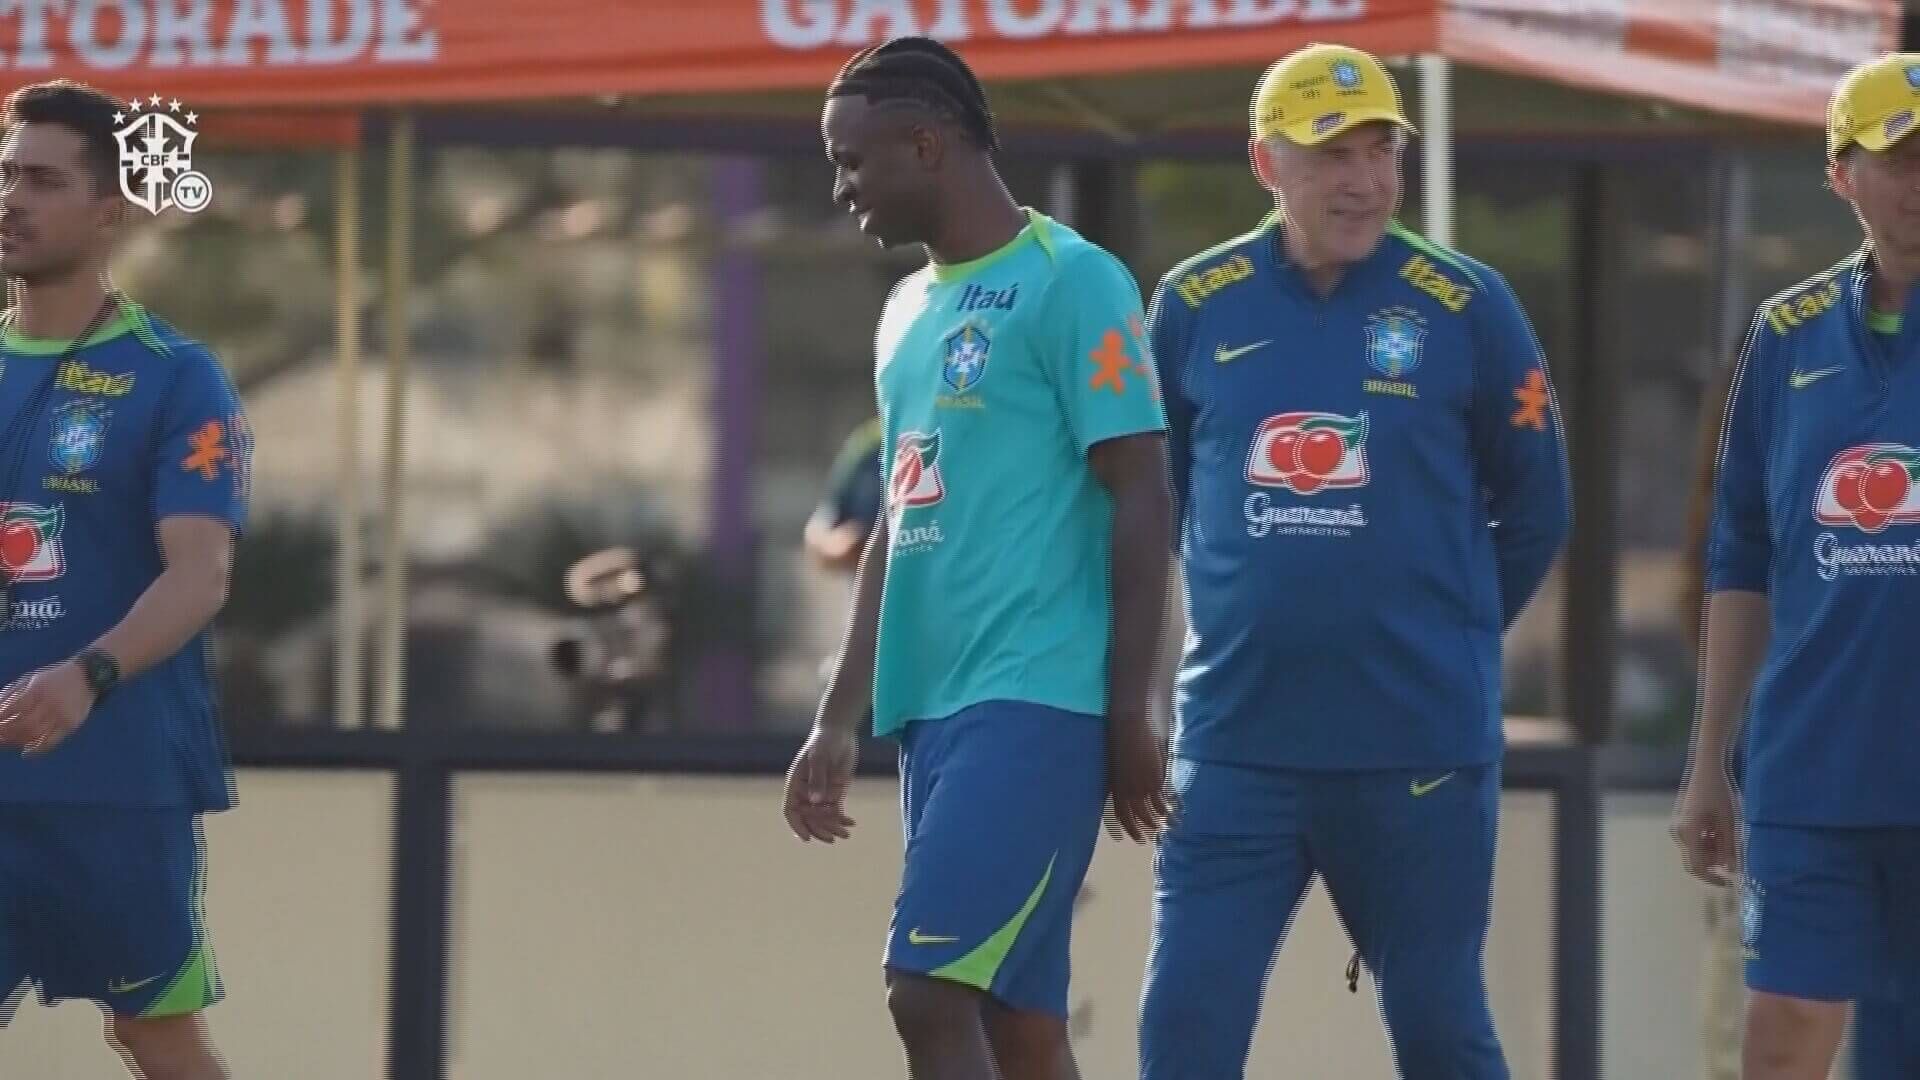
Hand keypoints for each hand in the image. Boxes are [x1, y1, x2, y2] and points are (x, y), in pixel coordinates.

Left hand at [0, 661, 95, 756]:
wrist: (88, 677)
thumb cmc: (53, 679)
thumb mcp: (31, 679)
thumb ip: (11, 693)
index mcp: (37, 690)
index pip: (12, 709)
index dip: (0, 719)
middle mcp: (50, 704)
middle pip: (22, 725)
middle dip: (6, 734)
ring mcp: (62, 716)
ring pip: (35, 735)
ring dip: (18, 742)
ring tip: (8, 743)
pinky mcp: (71, 725)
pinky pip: (51, 742)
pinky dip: (37, 750)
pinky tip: (26, 752)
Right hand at [783, 723, 858, 842]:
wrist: (839, 732)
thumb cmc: (825, 741)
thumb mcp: (820, 758)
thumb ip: (818, 779)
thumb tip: (816, 801)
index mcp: (796, 784)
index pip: (791, 810)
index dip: (797, 826)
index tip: (807, 838)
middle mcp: (806, 792)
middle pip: (808, 818)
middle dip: (819, 830)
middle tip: (833, 838)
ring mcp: (820, 793)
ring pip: (823, 817)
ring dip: (832, 827)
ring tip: (846, 834)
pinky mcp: (834, 791)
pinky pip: (835, 810)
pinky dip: (842, 818)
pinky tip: (851, 823)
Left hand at [1106, 714, 1172, 843]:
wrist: (1129, 728)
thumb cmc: (1120, 742)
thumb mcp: (1116, 767)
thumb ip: (1123, 782)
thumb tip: (1129, 794)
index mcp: (1116, 788)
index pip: (1121, 815)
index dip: (1129, 829)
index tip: (1136, 838)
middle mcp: (1128, 791)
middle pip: (1138, 817)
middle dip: (1145, 829)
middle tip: (1153, 836)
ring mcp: (1142, 786)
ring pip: (1152, 811)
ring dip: (1160, 821)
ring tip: (1168, 826)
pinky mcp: (1155, 779)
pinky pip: (1163, 800)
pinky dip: (1169, 807)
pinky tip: (1174, 811)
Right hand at [1671, 769, 1739, 886]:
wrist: (1707, 769)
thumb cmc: (1720, 793)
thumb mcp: (1729, 822)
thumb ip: (1730, 847)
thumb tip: (1733, 869)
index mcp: (1688, 834)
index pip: (1697, 867)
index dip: (1713, 878)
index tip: (1729, 881)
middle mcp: (1678, 833)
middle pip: (1696, 859)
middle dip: (1715, 863)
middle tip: (1734, 856)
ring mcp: (1678, 826)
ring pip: (1695, 850)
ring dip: (1713, 851)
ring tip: (1730, 838)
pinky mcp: (1681, 821)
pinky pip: (1693, 840)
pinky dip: (1707, 842)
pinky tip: (1720, 830)